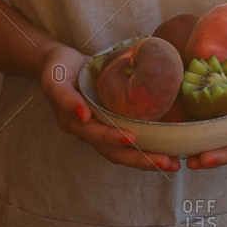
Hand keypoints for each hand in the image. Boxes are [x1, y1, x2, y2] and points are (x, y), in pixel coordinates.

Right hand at [39, 43, 181, 171]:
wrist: (63, 63)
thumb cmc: (58, 68)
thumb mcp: (55, 78)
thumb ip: (65, 96)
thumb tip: (83, 116)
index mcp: (73, 123)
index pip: (94, 135)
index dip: (111, 138)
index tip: (132, 138)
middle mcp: (88, 131)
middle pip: (113, 152)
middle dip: (139, 159)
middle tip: (165, 162)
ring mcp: (100, 129)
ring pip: (123, 152)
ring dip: (146, 159)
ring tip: (171, 163)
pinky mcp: (112, 123)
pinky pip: (129, 141)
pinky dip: (147, 147)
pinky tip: (167, 149)